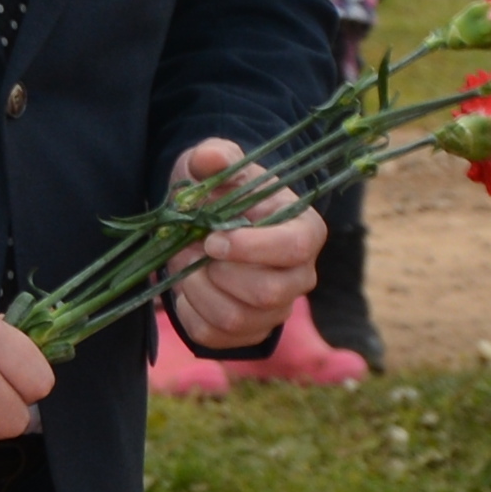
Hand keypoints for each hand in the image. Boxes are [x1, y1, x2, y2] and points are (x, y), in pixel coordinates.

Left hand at [157, 137, 330, 354]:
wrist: (210, 228)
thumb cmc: (223, 194)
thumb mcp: (218, 167)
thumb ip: (216, 157)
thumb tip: (210, 158)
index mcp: (305, 232)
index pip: (295, 248)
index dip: (252, 248)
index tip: (213, 239)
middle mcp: (299, 277)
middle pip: (268, 293)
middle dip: (218, 272)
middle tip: (192, 248)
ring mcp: (276, 310)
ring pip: (236, 317)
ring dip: (198, 289)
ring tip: (186, 262)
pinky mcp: (246, 332)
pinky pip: (213, 334)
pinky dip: (189, 310)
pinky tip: (188, 284)